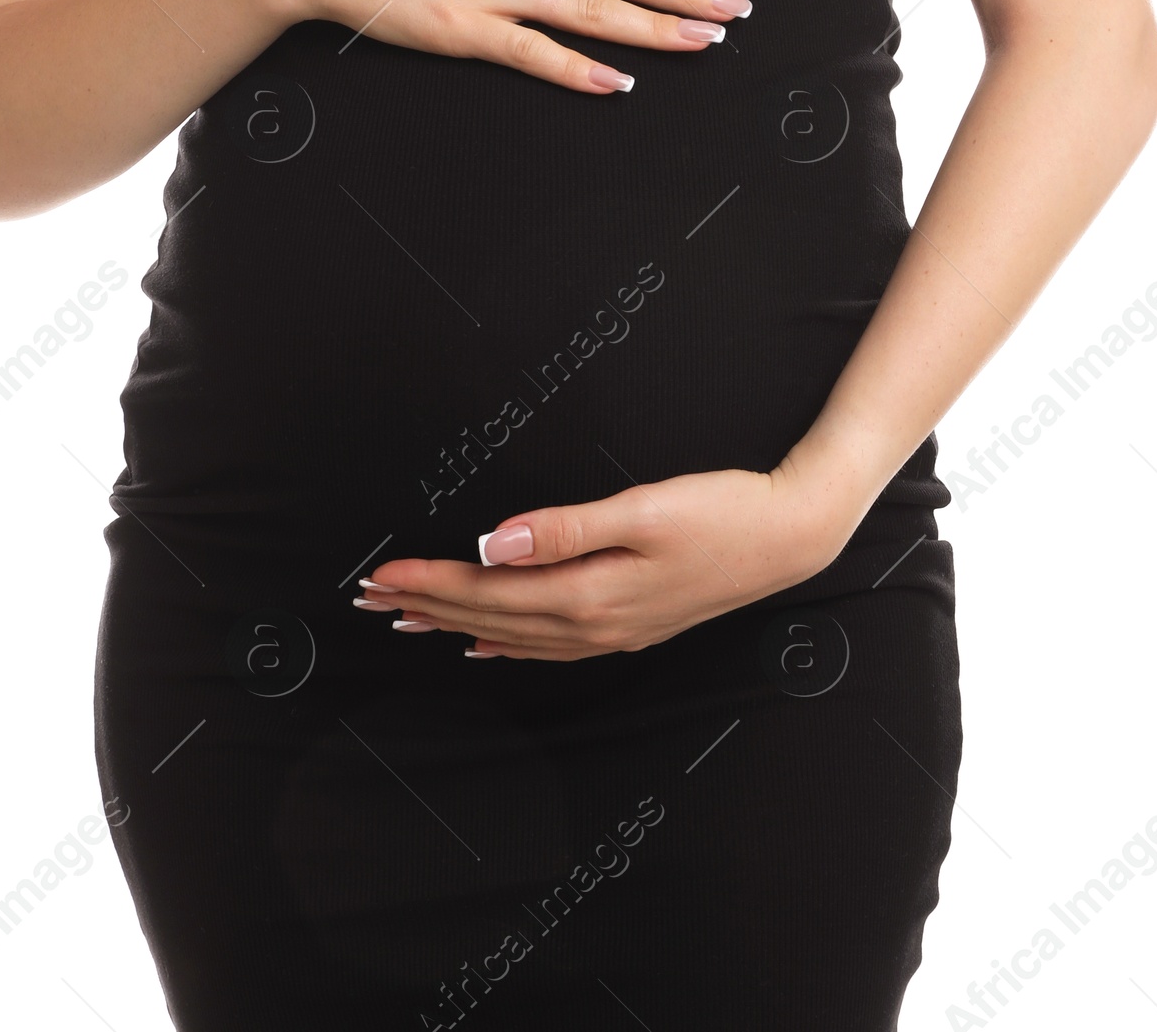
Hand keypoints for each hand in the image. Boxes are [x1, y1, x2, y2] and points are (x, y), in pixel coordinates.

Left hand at [353, 465, 858, 658]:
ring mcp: (612, 631)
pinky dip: (506, 643)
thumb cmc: (721, 511)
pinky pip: (547, 646)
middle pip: (489, 618)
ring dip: (456, 624)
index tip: (378, 573)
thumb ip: (564, 529)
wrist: (790, 536)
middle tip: (367, 598)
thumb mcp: (642, 509)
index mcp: (589, 594)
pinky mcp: (628, 624)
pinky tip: (484, 642)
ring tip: (406, 619)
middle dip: (426, 606)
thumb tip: (492, 545)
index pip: (487, 592)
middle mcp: (593, 624)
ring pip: (512, 636)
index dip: (429, 582)